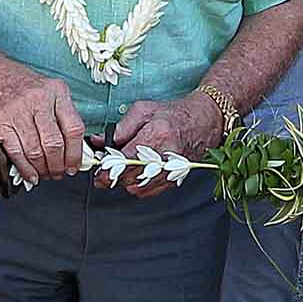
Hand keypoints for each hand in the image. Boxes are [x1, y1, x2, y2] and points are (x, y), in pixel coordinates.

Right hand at [0, 58, 85, 184]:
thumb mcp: (47, 90)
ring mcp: (18, 110)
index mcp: (57, 91)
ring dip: (42, 169)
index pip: (74, 129)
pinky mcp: (0, 121)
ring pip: (36, 151)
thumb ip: (62, 115)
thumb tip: (78, 148)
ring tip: (45, 174)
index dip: (76, 153)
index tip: (74, 165)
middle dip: (58, 166)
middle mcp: (39, 99)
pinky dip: (25, 169)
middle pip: (54, 144)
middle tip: (58, 173)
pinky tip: (30, 174)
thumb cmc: (18, 83)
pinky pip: (16, 152)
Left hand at [107, 96, 223, 198]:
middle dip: (113, 177)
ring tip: (119, 173)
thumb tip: (101, 140)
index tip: (98, 172)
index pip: (126, 159)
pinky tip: (134, 176)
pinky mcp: (175, 178)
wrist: (204, 121)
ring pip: (139, 187)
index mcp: (156, 134)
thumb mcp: (144, 110)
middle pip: (130, 176)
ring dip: (125, 182)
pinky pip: (150, 191)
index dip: (108, 168)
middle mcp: (165, 154)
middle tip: (103, 174)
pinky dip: (138, 187)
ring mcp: (171, 169)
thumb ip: (122, 127)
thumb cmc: (173, 114)